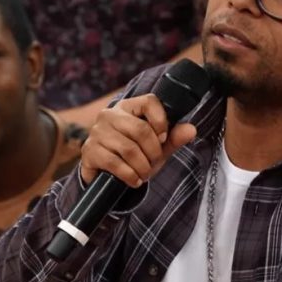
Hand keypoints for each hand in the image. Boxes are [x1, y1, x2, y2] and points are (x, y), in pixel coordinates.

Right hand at [79, 94, 196, 187]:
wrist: (107, 176)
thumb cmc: (134, 156)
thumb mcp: (156, 147)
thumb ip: (173, 138)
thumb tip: (192, 129)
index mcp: (128, 107)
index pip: (149, 102)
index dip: (161, 121)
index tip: (163, 138)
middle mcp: (109, 115)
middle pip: (141, 129)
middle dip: (153, 152)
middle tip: (154, 163)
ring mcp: (97, 132)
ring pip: (129, 149)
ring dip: (142, 167)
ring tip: (144, 174)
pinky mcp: (89, 151)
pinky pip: (115, 163)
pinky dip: (130, 175)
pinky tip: (134, 180)